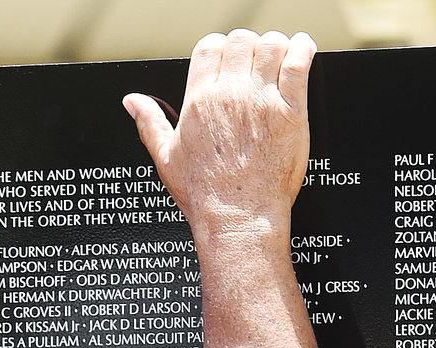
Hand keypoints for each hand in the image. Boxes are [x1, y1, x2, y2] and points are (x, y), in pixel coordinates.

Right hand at [125, 30, 314, 245]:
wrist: (238, 218)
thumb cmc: (204, 195)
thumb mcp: (166, 158)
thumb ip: (149, 123)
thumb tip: (132, 102)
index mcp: (199, 101)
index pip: (210, 47)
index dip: (220, 47)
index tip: (228, 59)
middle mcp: (230, 95)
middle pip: (241, 40)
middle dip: (249, 46)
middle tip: (254, 62)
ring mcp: (262, 101)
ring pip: (271, 45)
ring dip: (275, 46)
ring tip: (278, 58)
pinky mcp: (292, 112)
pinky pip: (299, 62)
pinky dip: (303, 49)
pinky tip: (301, 49)